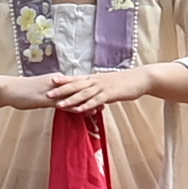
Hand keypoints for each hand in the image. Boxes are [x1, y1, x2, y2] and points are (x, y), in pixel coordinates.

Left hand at [35, 66, 164, 113]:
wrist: (140, 79)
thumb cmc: (124, 82)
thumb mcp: (108, 83)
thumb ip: (98, 87)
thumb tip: (90, 90)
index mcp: (94, 78)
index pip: (76, 78)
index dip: (63, 80)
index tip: (50, 80)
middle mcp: (96, 81)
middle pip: (75, 85)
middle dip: (61, 90)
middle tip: (47, 94)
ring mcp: (102, 87)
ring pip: (83, 94)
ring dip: (70, 99)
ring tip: (59, 104)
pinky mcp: (110, 94)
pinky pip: (95, 101)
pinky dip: (86, 106)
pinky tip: (78, 110)